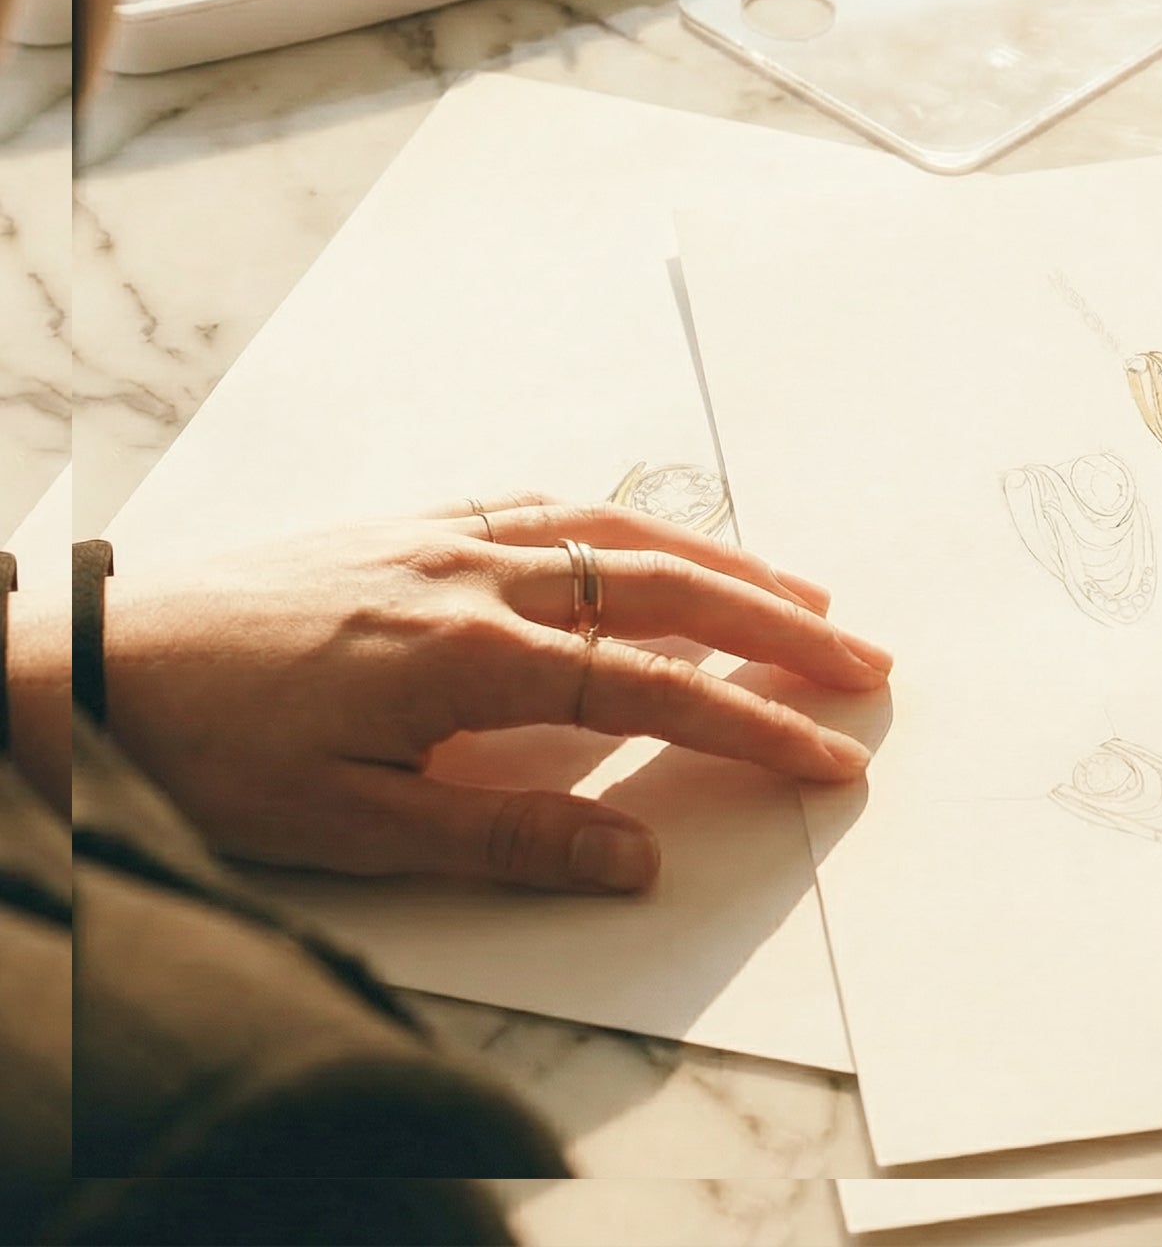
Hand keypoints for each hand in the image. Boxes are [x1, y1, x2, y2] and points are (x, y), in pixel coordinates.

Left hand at [102, 493, 893, 895]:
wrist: (90, 664)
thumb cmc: (208, 754)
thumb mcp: (352, 826)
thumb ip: (505, 837)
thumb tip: (638, 856)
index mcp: (471, 659)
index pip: (657, 694)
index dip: (757, 726)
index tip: (835, 753)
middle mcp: (478, 580)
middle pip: (669, 592)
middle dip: (780, 627)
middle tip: (867, 657)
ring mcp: (447, 540)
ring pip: (622, 536)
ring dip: (725, 562)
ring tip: (804, 592)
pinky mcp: (413, 525)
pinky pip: (551, 508)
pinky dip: (630, 523)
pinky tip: (657, 542)